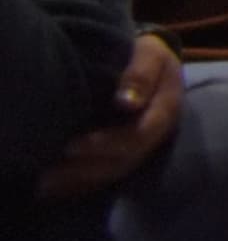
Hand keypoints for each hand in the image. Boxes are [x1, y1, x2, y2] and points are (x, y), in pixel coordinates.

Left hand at [38, 34, 181, 201]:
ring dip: (82, 180)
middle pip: (126, 159)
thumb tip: (126, 102)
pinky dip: (83, 183)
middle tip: (51, 173)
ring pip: (116, 171)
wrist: (153, 64)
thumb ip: (141, 73)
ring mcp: (144, 146)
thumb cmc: (146, 56)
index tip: (72, 146)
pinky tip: (58, 186)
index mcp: (166, 109)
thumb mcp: (150, 54)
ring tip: (48, 183)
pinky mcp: (129, 153)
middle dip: (88, 167)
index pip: (140, 134)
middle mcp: (157, 134)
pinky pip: (108, 175)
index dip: (107, 143)